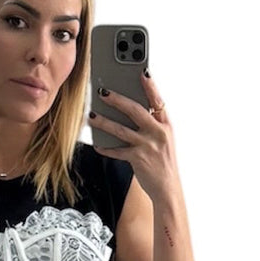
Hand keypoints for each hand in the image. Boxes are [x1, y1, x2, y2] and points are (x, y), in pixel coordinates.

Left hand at [89, 70, 178, 202]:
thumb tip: (130, 109)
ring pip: (121, 129)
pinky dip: (106, 148)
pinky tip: (96, 144)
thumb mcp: (163, 139)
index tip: (142, 72)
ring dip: (104, 122)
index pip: (157, 100)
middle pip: (135, 110)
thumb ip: (151, 124)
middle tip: (103, 91)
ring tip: (91, 115)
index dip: (150, 86)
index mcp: (165, 124)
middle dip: (117, 99)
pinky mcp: (138, 159)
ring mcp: (148, 146)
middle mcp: (158, 132)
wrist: (168, 188)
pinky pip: (117, 151)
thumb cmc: (163, 162)